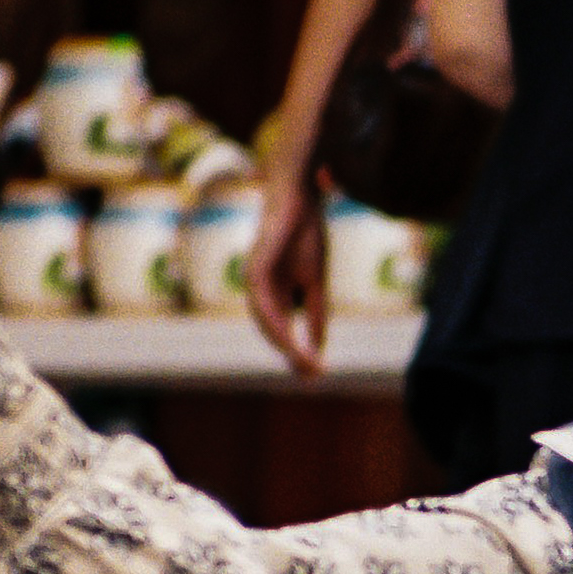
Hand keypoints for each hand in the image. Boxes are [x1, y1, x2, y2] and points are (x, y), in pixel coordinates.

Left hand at [248, 170, 328, 376]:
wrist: (300, 198)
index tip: (317, 372)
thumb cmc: (306, 235)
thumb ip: (316, 314)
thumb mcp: (316, 282)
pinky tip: (289, 340)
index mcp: (273, 294)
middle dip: (292, 355)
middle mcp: (259, 290)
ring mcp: (254, 279)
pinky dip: (275, 324)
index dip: (298, 352)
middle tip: (312, 374)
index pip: (282, 331)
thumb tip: (318, 348)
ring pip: (266, 322)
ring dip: (284, 345)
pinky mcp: (255, 268)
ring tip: (304, 363)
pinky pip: (263, 304)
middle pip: (272, 332)